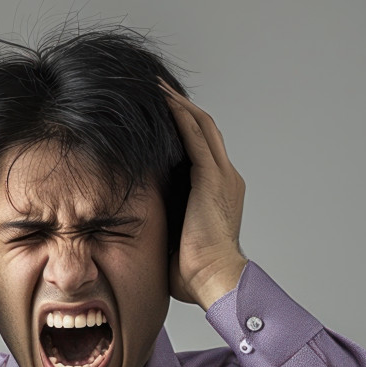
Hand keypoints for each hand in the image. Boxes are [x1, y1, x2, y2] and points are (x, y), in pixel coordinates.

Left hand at [158, 81, 247, 308]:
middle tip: (158, 89)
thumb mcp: (177, 235)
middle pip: (205, 129)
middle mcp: (226, 177)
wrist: (214, 279)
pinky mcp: (212, 177)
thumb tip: (139, 218)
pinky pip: (195, 136)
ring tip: (157, 87)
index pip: (203, 149)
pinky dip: (179, 116)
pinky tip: (163, 102)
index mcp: (220, 191)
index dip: (185, 128)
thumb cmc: (194, 271)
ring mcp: (222, 175)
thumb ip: (167, 219)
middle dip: (181, 107)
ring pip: (201, 125)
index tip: (163, 115)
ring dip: (178, 104)